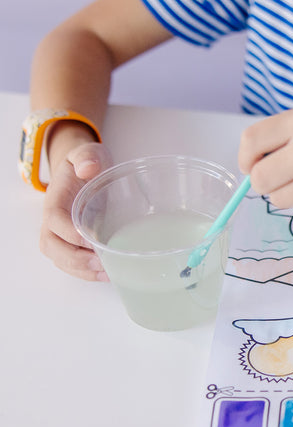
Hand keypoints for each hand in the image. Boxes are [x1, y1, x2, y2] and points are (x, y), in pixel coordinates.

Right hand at [40, 141, 112, 279]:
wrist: (85, 167)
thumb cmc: (87, 162)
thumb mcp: (88, 152)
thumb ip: (87, 157)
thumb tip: (88, 168)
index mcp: (56, 199)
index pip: (54, 220)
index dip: (69, 233)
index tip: (91, 240)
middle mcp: (53, 220)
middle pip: (52, 246)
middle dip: (74, 259)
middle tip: (100, 264)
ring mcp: (60, 233)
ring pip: (60, 258)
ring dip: (81, 270)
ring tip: (106, 274)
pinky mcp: (72, 242)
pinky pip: (71, 262)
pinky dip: (85, 272)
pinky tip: (106, 274)